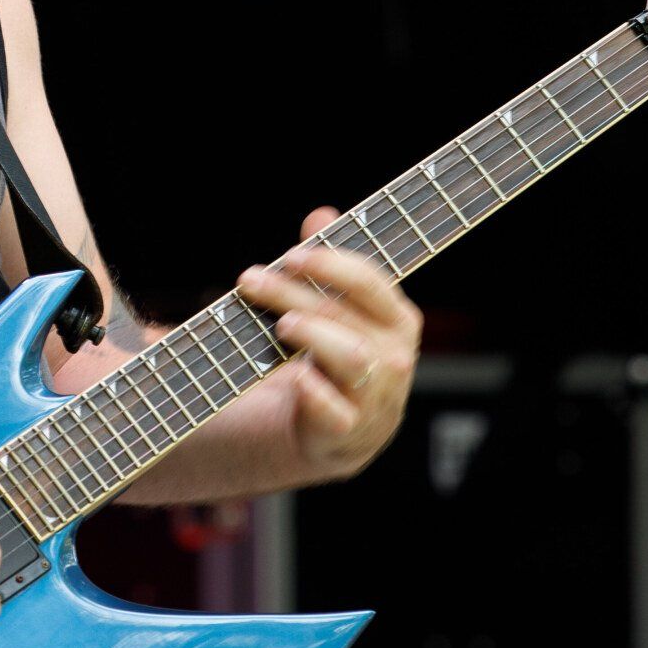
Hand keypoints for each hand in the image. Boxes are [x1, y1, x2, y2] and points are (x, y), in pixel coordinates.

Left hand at [236, 205, 422, 483]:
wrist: (340, 431)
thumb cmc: (335, 355)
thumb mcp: (337, 309)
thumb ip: (329, 264)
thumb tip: (321, 215)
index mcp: (397, 320)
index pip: (370, 282)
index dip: (330, 264)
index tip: (288, 255)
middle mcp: (394, 357)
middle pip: (345, 314)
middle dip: (294, 292)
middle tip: (250, 280)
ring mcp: (376, 396)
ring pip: (352, 357)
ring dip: (314, 335)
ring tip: (281, 324)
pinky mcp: (349, 432)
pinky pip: (336, 412)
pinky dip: (315, 393)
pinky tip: (295, 377)